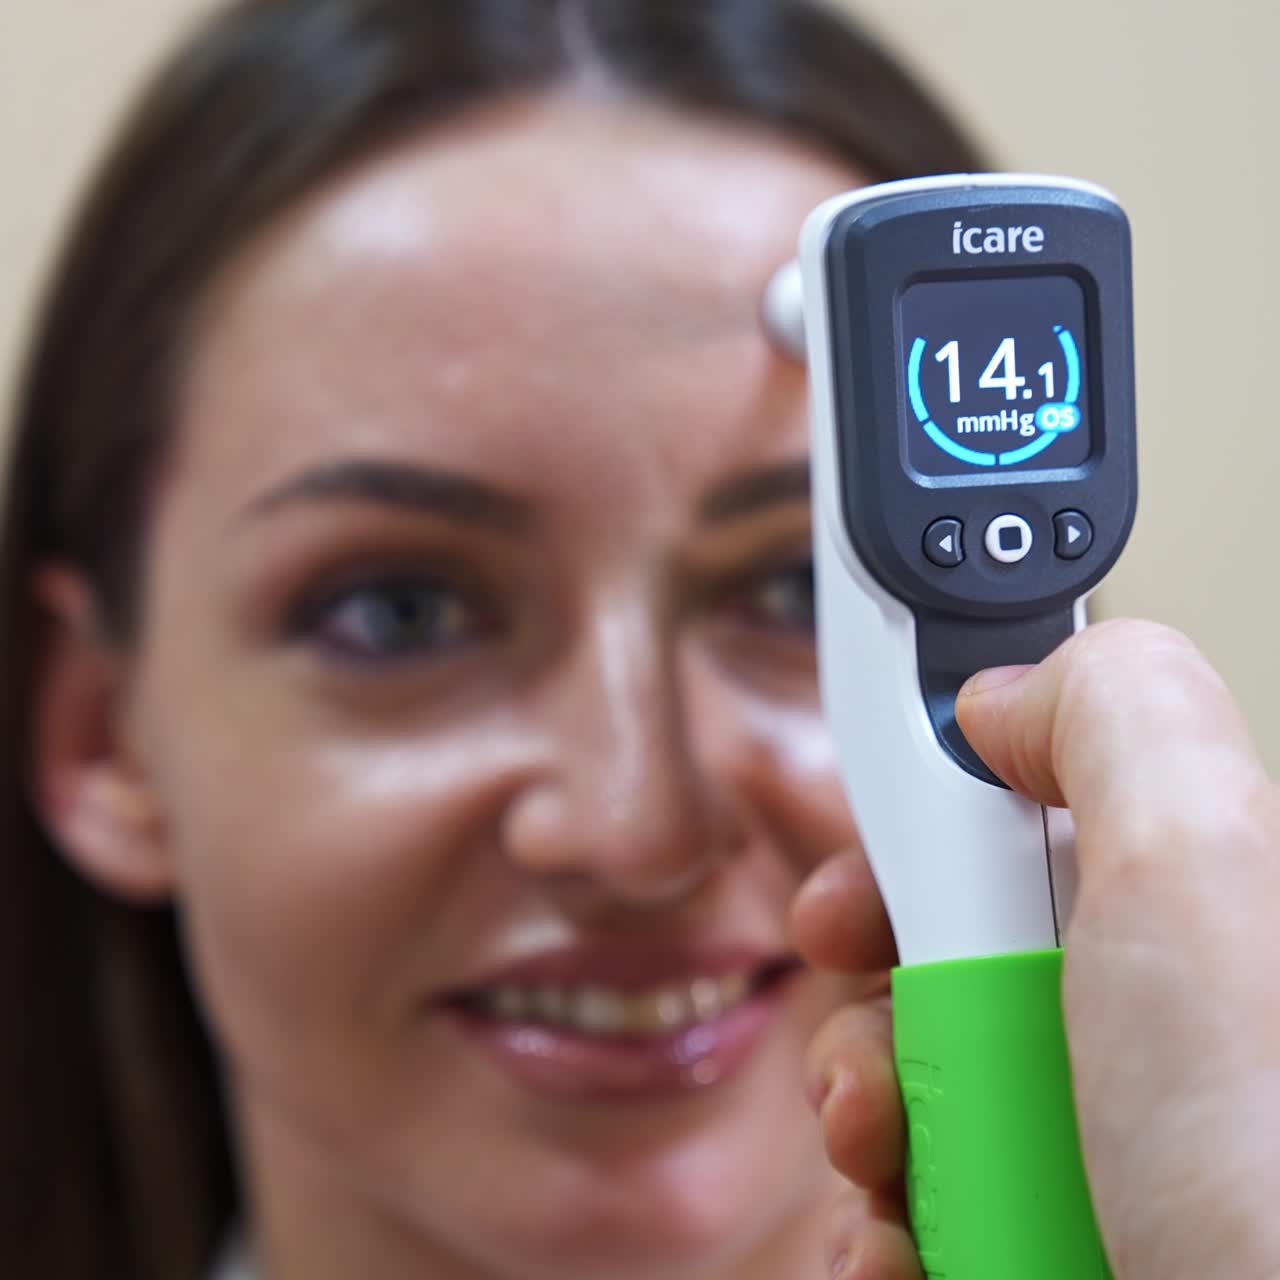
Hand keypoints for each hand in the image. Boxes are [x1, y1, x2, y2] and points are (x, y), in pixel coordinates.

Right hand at [792, 619, 1279, 1279]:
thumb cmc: (1276, 1196)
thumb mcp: (1208, 885)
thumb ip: (1121, 719)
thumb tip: (1009, 692)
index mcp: (1199, 904)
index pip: (1032, 802)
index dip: (925, 824)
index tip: (873, 873)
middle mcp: (1158, 1014)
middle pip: (953, 938)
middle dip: (880, 989)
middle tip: (888, 1040)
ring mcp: (1108, 1129)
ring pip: (920, 1062)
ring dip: (869, 1112)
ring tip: (896, 1165)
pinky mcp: (1059, 1226)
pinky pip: (921, 1184)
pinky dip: (888, 1217)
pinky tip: (913, 1247)